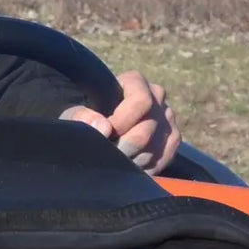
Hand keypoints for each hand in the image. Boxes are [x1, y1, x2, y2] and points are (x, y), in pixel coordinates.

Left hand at [60, 71, 180, 174]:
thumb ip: (82, 116)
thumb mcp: (74, 112)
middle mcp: (157, 96)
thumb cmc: (85, 115)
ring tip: (116, 162)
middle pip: (147, 129)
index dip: (122, 122)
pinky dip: (148, 166)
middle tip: (108, 156)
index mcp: (135, 82)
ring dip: (134, 160)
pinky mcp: (173, 137)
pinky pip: (166, 156)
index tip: (105, 135)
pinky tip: (130, 167)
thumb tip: (103, 127)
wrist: (98, 126)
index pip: (140, 101)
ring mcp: (168, 117)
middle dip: (125, 147)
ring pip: (156, 146)